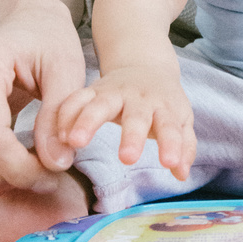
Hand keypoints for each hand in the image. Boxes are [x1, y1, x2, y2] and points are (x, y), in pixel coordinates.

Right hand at [0, 0, 86, 199]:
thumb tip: (56, 163)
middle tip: (55, 170)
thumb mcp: (67, 69)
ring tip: (40, 161)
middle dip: (18, 178)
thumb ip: (61, 114)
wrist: (25, 24)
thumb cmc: (49, 40)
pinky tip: (19, 156)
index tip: (55, 174)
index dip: (21, 169)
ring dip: (6, 179)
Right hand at [56, 64, 195, 181]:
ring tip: (76, 142)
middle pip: (136, 116)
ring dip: (87, 121)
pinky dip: (65, 114)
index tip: (170, 164)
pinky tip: (58, 135)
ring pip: (100, 104)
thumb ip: (184, 146)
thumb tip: (182, 174)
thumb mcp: (181, 120)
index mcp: (164, 107)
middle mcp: (139, 98)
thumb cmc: (163, 102)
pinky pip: (75, 99)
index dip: (171, 144)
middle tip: (128, 158)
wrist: (144, 67)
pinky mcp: (92, 90)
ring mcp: (114, 92)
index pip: (170, 126)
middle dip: (132, 136)